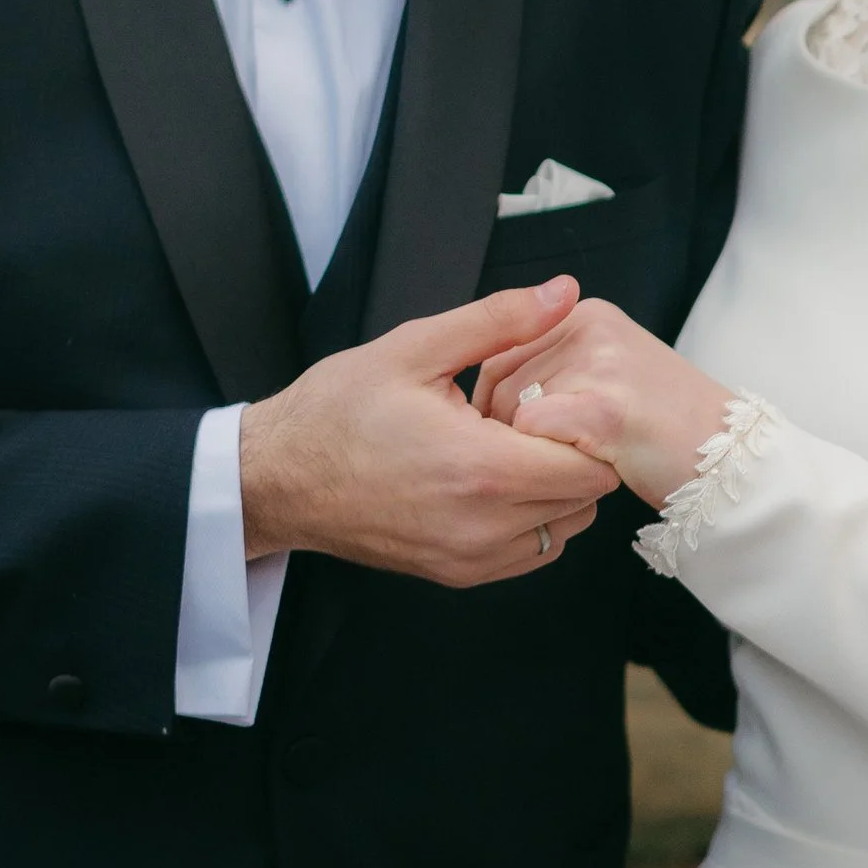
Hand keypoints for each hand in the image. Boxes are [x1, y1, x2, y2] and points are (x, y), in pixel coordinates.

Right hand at [240, 279, 616, 587]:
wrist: (277, 478)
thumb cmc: (337, 411)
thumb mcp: (416, 349)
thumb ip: (499, 321)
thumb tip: (561, 292)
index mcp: (481, 468)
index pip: (590, 464)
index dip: (587, 425)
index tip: (558, 397)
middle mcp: (484, 526)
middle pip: (584, 499)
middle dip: (575, 455)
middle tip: (535, 417)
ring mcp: (471, 559)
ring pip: (563, 530)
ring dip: (556, 490)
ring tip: (512, 447)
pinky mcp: (457, 574)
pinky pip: (529, 552)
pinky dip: (531, 519)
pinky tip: (495, 480)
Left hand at [473, 297, 732, 510]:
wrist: (728, 458)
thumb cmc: (663, 428)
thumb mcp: (608, 374)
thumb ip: (556, 367)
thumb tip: (487, 395)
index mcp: (586, 315)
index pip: (501, 350)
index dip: (492, 401)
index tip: (504, 437)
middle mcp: (590, 327)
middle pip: (501, 381)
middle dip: (504, 430)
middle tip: (534, 461)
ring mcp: (600, 365)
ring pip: (512, 410)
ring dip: (523, 450)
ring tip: (562, 466)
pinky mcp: (605, 408)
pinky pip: (532, 432)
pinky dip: (539, 462)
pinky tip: (570, 475)